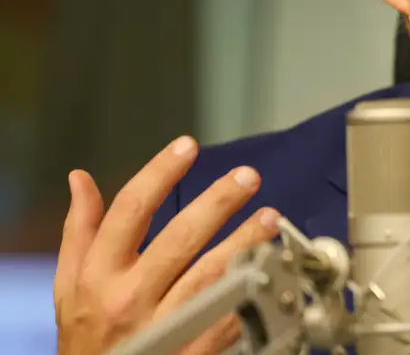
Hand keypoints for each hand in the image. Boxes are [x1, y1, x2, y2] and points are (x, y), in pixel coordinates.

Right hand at [54, 136, 280, 354]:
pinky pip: (226, 316)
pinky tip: (271, 268)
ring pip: (210, 274)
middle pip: (179, 238)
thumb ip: (79, 232)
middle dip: (217, 202)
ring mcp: (162, 326)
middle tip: (247, 176)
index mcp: (98, 275)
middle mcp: (129, 298)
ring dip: (244, 242)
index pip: (130, 210)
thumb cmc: (86, 338)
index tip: (187, 146)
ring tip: (270, 216)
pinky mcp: (191, 350)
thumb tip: (81, 179)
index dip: (160, 173)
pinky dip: (248, 290)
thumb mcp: (69, 287)